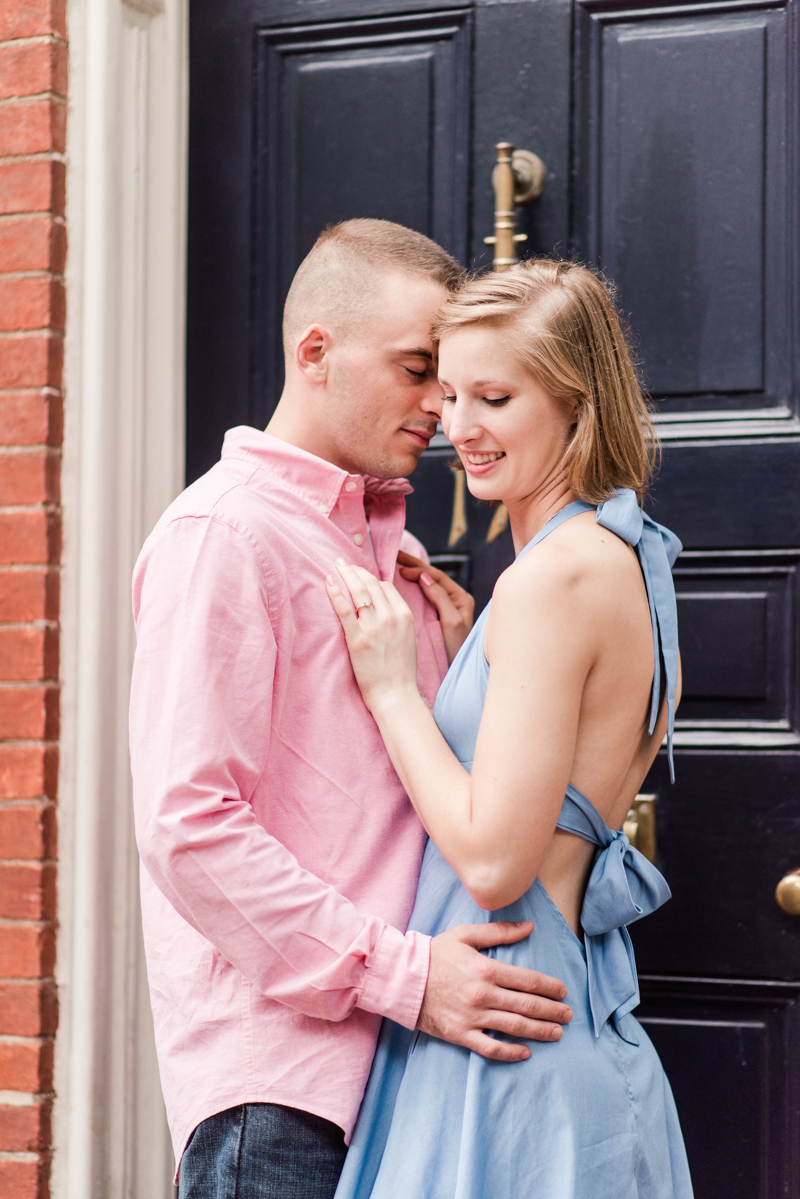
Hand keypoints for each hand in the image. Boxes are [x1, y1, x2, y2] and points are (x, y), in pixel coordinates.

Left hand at [326, 560, 419, 713]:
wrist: (396, 695)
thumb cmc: (401, 672)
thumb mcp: (409, 640)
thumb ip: (399, 621)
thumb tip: (387, 608)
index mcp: (405, 615)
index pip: (386, 586)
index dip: (370, 577)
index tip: (359, 573)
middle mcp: (391, 617)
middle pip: (371, 583)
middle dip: (356, 570)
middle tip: (344, 563)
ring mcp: (374, 627)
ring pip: (358, 591)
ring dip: (346, 574)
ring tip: (336, 566)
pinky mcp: (357, 639)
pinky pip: (344, 609)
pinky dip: (335, 593)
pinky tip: (328, 581)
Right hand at [398, 551, 474, 664]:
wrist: (455, 671)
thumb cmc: (454, 650)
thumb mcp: (450, 623)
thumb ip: (440, 598)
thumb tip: (424, 576)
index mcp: (460, 598)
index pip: (437, 577)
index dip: (418, 569)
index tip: (401, 567)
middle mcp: (454, 600)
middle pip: (431, 577)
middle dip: (413, 565)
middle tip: (395, 554)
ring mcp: (445, 607)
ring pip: (426, 585)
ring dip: (412, 574)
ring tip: (395, 565)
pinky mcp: (436, 616)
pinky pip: (423, 596)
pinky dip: (411, 588)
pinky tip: (399, 584)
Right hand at [419, 921, 571, 1060]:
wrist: (402, 978)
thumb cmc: (434, 954)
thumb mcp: (466, 935)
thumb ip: (499, 932)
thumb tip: (528, 927)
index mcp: (486, 969)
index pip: (528, 980)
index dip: (549, 987)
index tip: (563, 991)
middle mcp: (483, 995)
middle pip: (527, 1005)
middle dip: (552, 1010)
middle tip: (568, 1015)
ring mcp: (472, 1017)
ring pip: (515, 1027)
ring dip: (540, 1031)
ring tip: (557, 1033)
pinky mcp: (461, 1034)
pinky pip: (490, 1048)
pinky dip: (510, 1052)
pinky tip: (525, 1052)